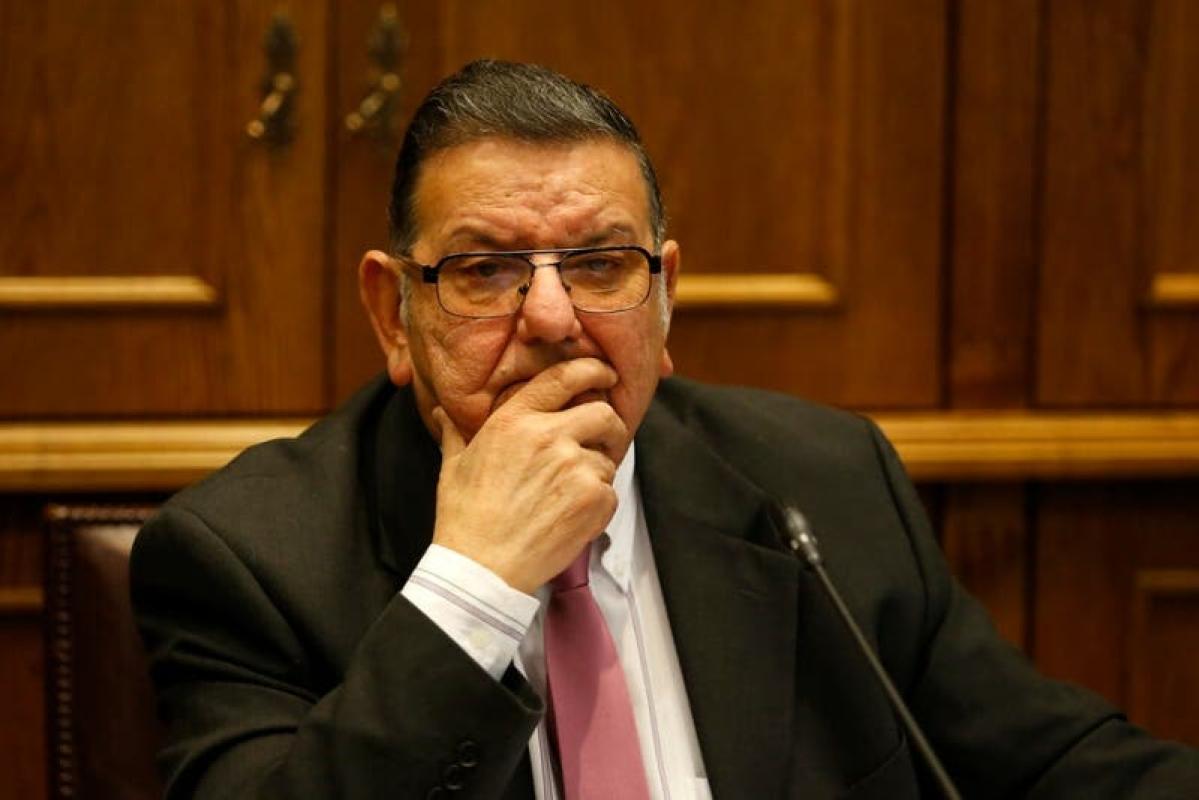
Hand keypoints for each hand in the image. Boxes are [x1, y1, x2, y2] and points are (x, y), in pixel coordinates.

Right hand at [431, 358, 628, 593]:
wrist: (481, 568)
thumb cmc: (464, 518)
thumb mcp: (454, 466)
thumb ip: (455, 433)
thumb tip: (441, 411)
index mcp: (515, 421)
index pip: (564, 377)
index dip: (592, 370)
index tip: (605, 375)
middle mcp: (549, 437)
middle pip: (604, 414)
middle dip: (609, 427)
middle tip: (601, 442)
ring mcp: (575, 468)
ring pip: (607, 459)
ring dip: (596, 474)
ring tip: (566, 497)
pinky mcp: (594, 500)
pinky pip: (611, 493)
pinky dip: (599, 505)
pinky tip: (570, 518)